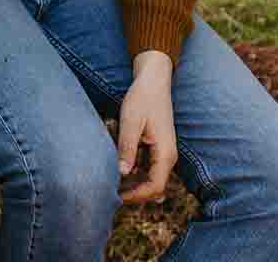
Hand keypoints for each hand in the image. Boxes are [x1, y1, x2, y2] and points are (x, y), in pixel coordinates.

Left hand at [115, 50, 176, 203]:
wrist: (153, 81)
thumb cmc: (142, 98)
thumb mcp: (131, 122)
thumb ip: (127, 147)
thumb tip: (122, 173)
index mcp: (165, 153)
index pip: (155, 187)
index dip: (136, 196)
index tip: (115, 195)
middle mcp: (168, 157)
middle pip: (154, 188)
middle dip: (134, 194)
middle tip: (109, 192)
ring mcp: (164, 154)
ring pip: (150, 181)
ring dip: (133, 186)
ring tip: (110, 183)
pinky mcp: (157, 150)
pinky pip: (148, 171)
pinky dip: (134, 175)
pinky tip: (117, 170)